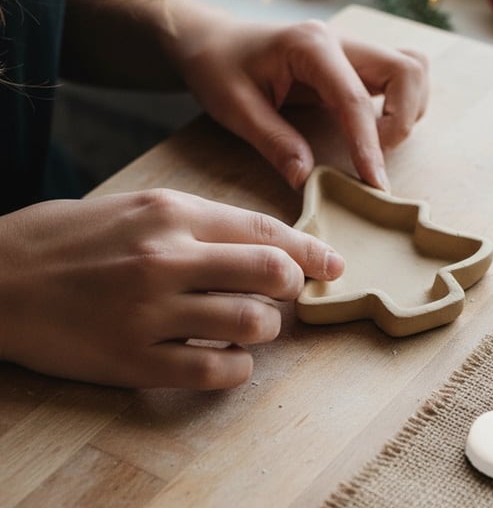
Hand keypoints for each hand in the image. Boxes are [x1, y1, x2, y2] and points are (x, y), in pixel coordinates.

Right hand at [0, 190, 343, 388]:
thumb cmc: (73, 238)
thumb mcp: (140, 207)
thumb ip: (204, 223)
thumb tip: (264, 244)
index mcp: (171, 213)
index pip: (263, 230)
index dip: (309, 248)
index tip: (334, 262)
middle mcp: (166, 258)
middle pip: (270, 273)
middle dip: (295, 285)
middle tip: (289, 292)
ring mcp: (150, 312)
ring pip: (250, 323)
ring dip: (266, 327)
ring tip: (253, 323)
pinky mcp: (133, 360)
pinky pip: (213, 370)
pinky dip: (237, 367)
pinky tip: (230, 357)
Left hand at [172, 15, 428, 190]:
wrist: (210, 38)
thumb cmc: (217, 67)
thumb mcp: (234, 107)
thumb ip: (274, 142)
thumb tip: (308, 180)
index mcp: (310, 46)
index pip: (355, 99)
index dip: (369, 144)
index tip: (374, 184)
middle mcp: (340, 40)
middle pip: (407, 69)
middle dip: (402, 119)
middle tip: (372, 157)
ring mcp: (351, 47)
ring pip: (412, 69)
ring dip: (406, 110)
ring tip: (373, 143)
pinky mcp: (354, 61)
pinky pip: (399, 77)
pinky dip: (399, 105)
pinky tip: (371, 129)